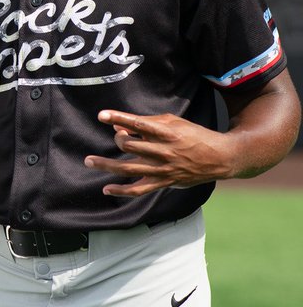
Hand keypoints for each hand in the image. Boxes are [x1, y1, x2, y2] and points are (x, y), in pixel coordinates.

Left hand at [84, 108, 230, 197]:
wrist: (218, 158)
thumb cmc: (193, 136)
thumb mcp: (174, 122)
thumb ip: (148, 123)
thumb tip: (121, 126)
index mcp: (166, 132)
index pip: (138, 124)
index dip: (119, 118)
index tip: (101, 115)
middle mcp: (163, 151)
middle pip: (129, 146)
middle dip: (117, 140)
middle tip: (117, 136)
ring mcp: (162, 169)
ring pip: (128, 169)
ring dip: (106, 165)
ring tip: (89, 161)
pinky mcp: (163, 182)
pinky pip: (139, 190)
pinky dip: (122, 191)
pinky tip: (107, 189)